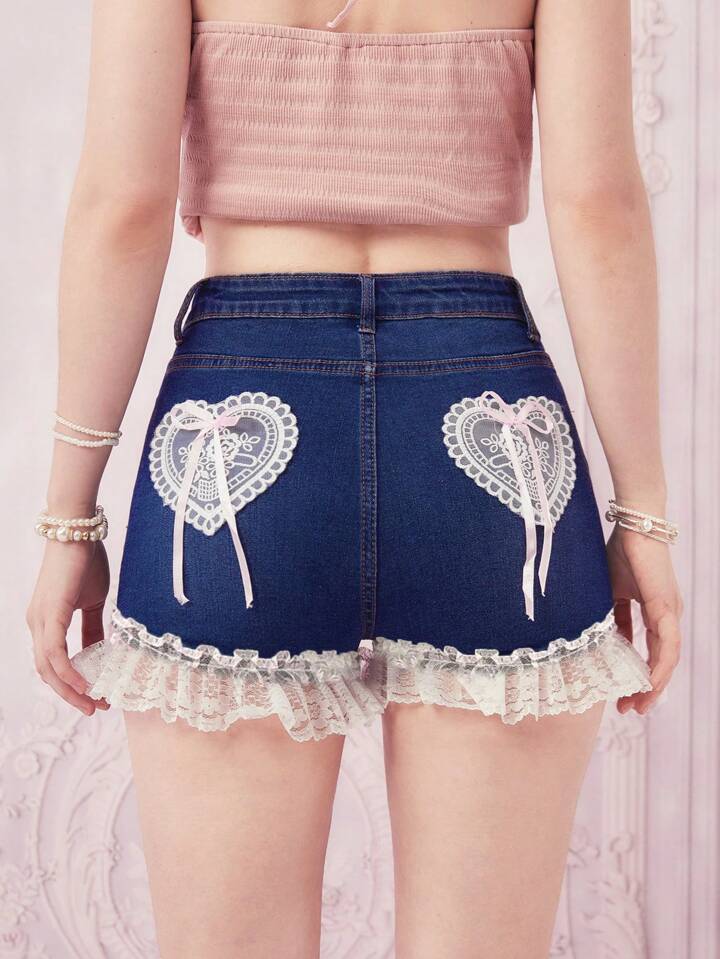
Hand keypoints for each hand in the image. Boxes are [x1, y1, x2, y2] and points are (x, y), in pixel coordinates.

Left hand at [26, 539, 111, 715]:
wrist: (78, 533)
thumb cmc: (85, 562)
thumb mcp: (93, 602)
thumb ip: (93, 628)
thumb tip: (99, 651)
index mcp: (46, 622)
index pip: (53, 664)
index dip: (72, 684)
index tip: (96, 697)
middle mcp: (37, 625)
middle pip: (47, 673)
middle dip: (72, 695)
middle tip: (96, 708)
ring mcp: (40, 621)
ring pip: (49, 669)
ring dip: (72, 690)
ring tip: (94, 703)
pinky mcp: (50, 615)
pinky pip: (55, 654)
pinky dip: (69, 673)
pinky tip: (86, 685)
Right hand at [606, 523, 682, 716]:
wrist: (633, 523)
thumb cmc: (618, 552)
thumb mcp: (609, 593)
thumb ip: (611, 617)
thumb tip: (602, 643)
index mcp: (655, 610)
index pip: (650, 651)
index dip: (637, 674)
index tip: (623, 696)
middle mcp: (668, 615)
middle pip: (662, 661)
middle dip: (646, 688)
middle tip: (629, 710)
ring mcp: (670, 612)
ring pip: (668, 658)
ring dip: (654, 684)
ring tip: (638, 704)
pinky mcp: (666, 607)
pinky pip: (667, 644)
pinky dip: (660, 665)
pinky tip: (649, 681)